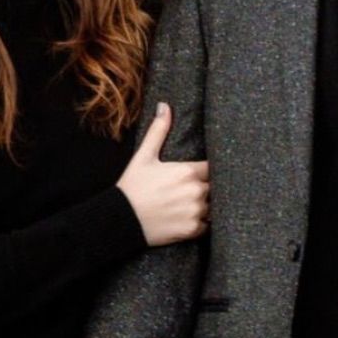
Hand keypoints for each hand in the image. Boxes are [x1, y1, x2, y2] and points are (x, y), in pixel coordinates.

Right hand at [117, 104, 209, 246]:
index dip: (208, 169)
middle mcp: (196, 191)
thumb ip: (158, 131)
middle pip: (216, 186)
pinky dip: (201, 222)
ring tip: (193, 203)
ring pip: (214, 206)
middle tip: (196, 188)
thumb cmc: (132, 187)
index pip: (213, 167)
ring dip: (207, 205)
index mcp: (188, 171)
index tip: (203, 171)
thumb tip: (164, 106)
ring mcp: (195, 212)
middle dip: (208, 186)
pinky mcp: (192, 230)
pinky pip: (207, 225)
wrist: (120, 220)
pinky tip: (189, 218)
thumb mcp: (144, 156)